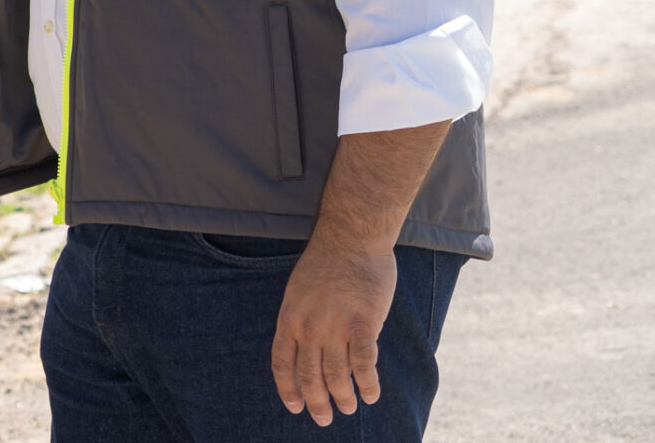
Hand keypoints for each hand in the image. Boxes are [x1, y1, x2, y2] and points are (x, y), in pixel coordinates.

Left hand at [272, 235, 394, 425]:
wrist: (351, 236)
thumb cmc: (327, 262)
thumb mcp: (298, 291)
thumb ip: (301, 321)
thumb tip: (307, 351)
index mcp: (290, 318)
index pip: (282, 364)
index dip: (288, 389)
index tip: (296, 407)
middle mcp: (309, 327)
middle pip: (310, 377)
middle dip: (317, 402)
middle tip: (325, 418)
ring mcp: (335, 326)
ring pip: (337, 376)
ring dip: (344, 397)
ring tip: (349, 407)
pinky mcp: (363, 324)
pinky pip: (365, 365)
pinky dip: (368, 384)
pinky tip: (371, 395)